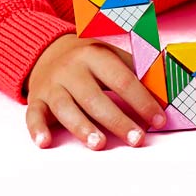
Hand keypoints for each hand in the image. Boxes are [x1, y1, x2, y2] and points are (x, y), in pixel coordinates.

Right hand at [24, 34, 167, 148]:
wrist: (48, 50)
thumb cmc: (88, 57)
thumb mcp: (110, 54)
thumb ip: (134, 69)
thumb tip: (162, 88)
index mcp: (96, 55)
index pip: (122, 79)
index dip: (142, 100)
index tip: (158, 119)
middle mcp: (73, 69)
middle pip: (96, 97)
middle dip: (118, 120)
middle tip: (137, 138)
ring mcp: (53, 85)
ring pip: (66, 108)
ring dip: (83, 128)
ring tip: (100, 144)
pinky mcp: (37, 99)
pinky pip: (33, 114)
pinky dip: (38, 129)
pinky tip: (45, 142)